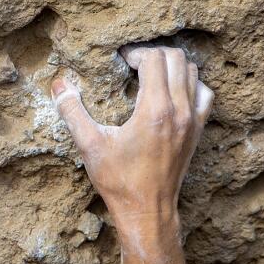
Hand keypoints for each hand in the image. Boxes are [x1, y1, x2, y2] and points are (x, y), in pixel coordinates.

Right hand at [51, 46, 212, 248]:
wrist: (147, 211)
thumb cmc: (118, 181)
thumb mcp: (89, 145)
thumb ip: (72, 111)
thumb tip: (58, 84)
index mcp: (154, 109)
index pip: (155, 58)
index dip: (136, 53)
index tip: (120, 62)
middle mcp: (180, 111)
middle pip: (177, 59)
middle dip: (153, 54)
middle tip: (133, 65)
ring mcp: (193, 120)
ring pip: (193, 72)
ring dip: (172, 66)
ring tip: (150, 75)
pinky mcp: (198, 131)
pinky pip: (204, 94)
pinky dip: (191, 84)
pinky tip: (171, 93)